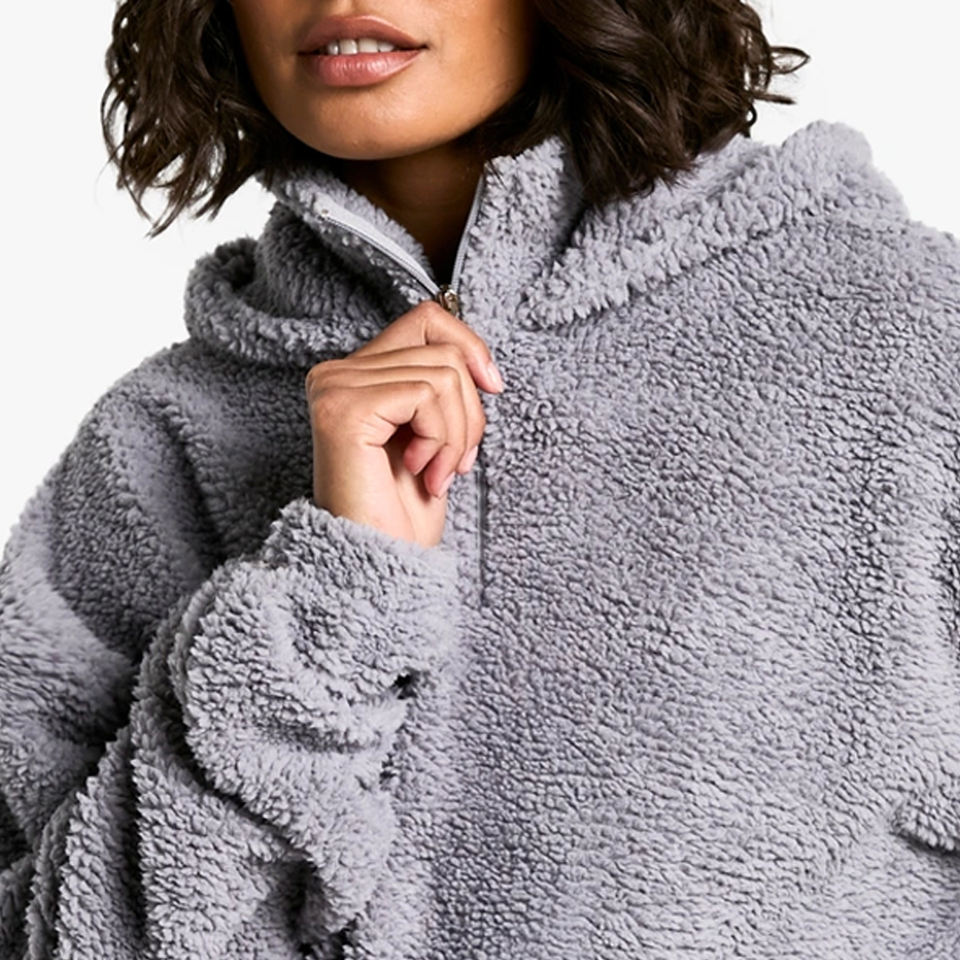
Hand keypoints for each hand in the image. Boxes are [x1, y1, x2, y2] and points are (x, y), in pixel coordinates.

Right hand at [305, 300, 503, 547]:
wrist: (382, 562)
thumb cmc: (406, 509)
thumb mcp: (434, 433)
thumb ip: (440, 385)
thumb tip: (476, 355)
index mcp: (355, 374)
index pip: (425, 319)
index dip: (469, 345)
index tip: (493, 387)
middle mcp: (335, 373)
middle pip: (442, 351)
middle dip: (469, 414)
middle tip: (456, 464)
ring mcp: (334, 387)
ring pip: (442, 373)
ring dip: (457, 434)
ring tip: (438, 473)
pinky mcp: (344, 407)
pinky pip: (426, 394)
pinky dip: (442, 439)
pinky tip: (423, 472)